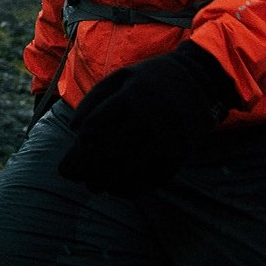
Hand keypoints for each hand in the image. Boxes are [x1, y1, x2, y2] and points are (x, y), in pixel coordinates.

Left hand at [59, 41, 236, 195]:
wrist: (199, 82)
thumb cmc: (150, 80)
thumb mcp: (121, 77)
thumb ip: (94, 99)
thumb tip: (74, 128)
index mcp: (130, 95)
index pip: (95, 129)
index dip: (77, 150)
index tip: (66, 164)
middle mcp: (148, 118)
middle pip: (108, 152)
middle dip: (86, 169)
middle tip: (73, 177)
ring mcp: (164, 138)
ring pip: (128, 169)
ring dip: (105, 182)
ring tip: (92, 185)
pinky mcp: (178, 155)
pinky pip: (149, 179)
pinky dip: (129, 188)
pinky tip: (115, 188)